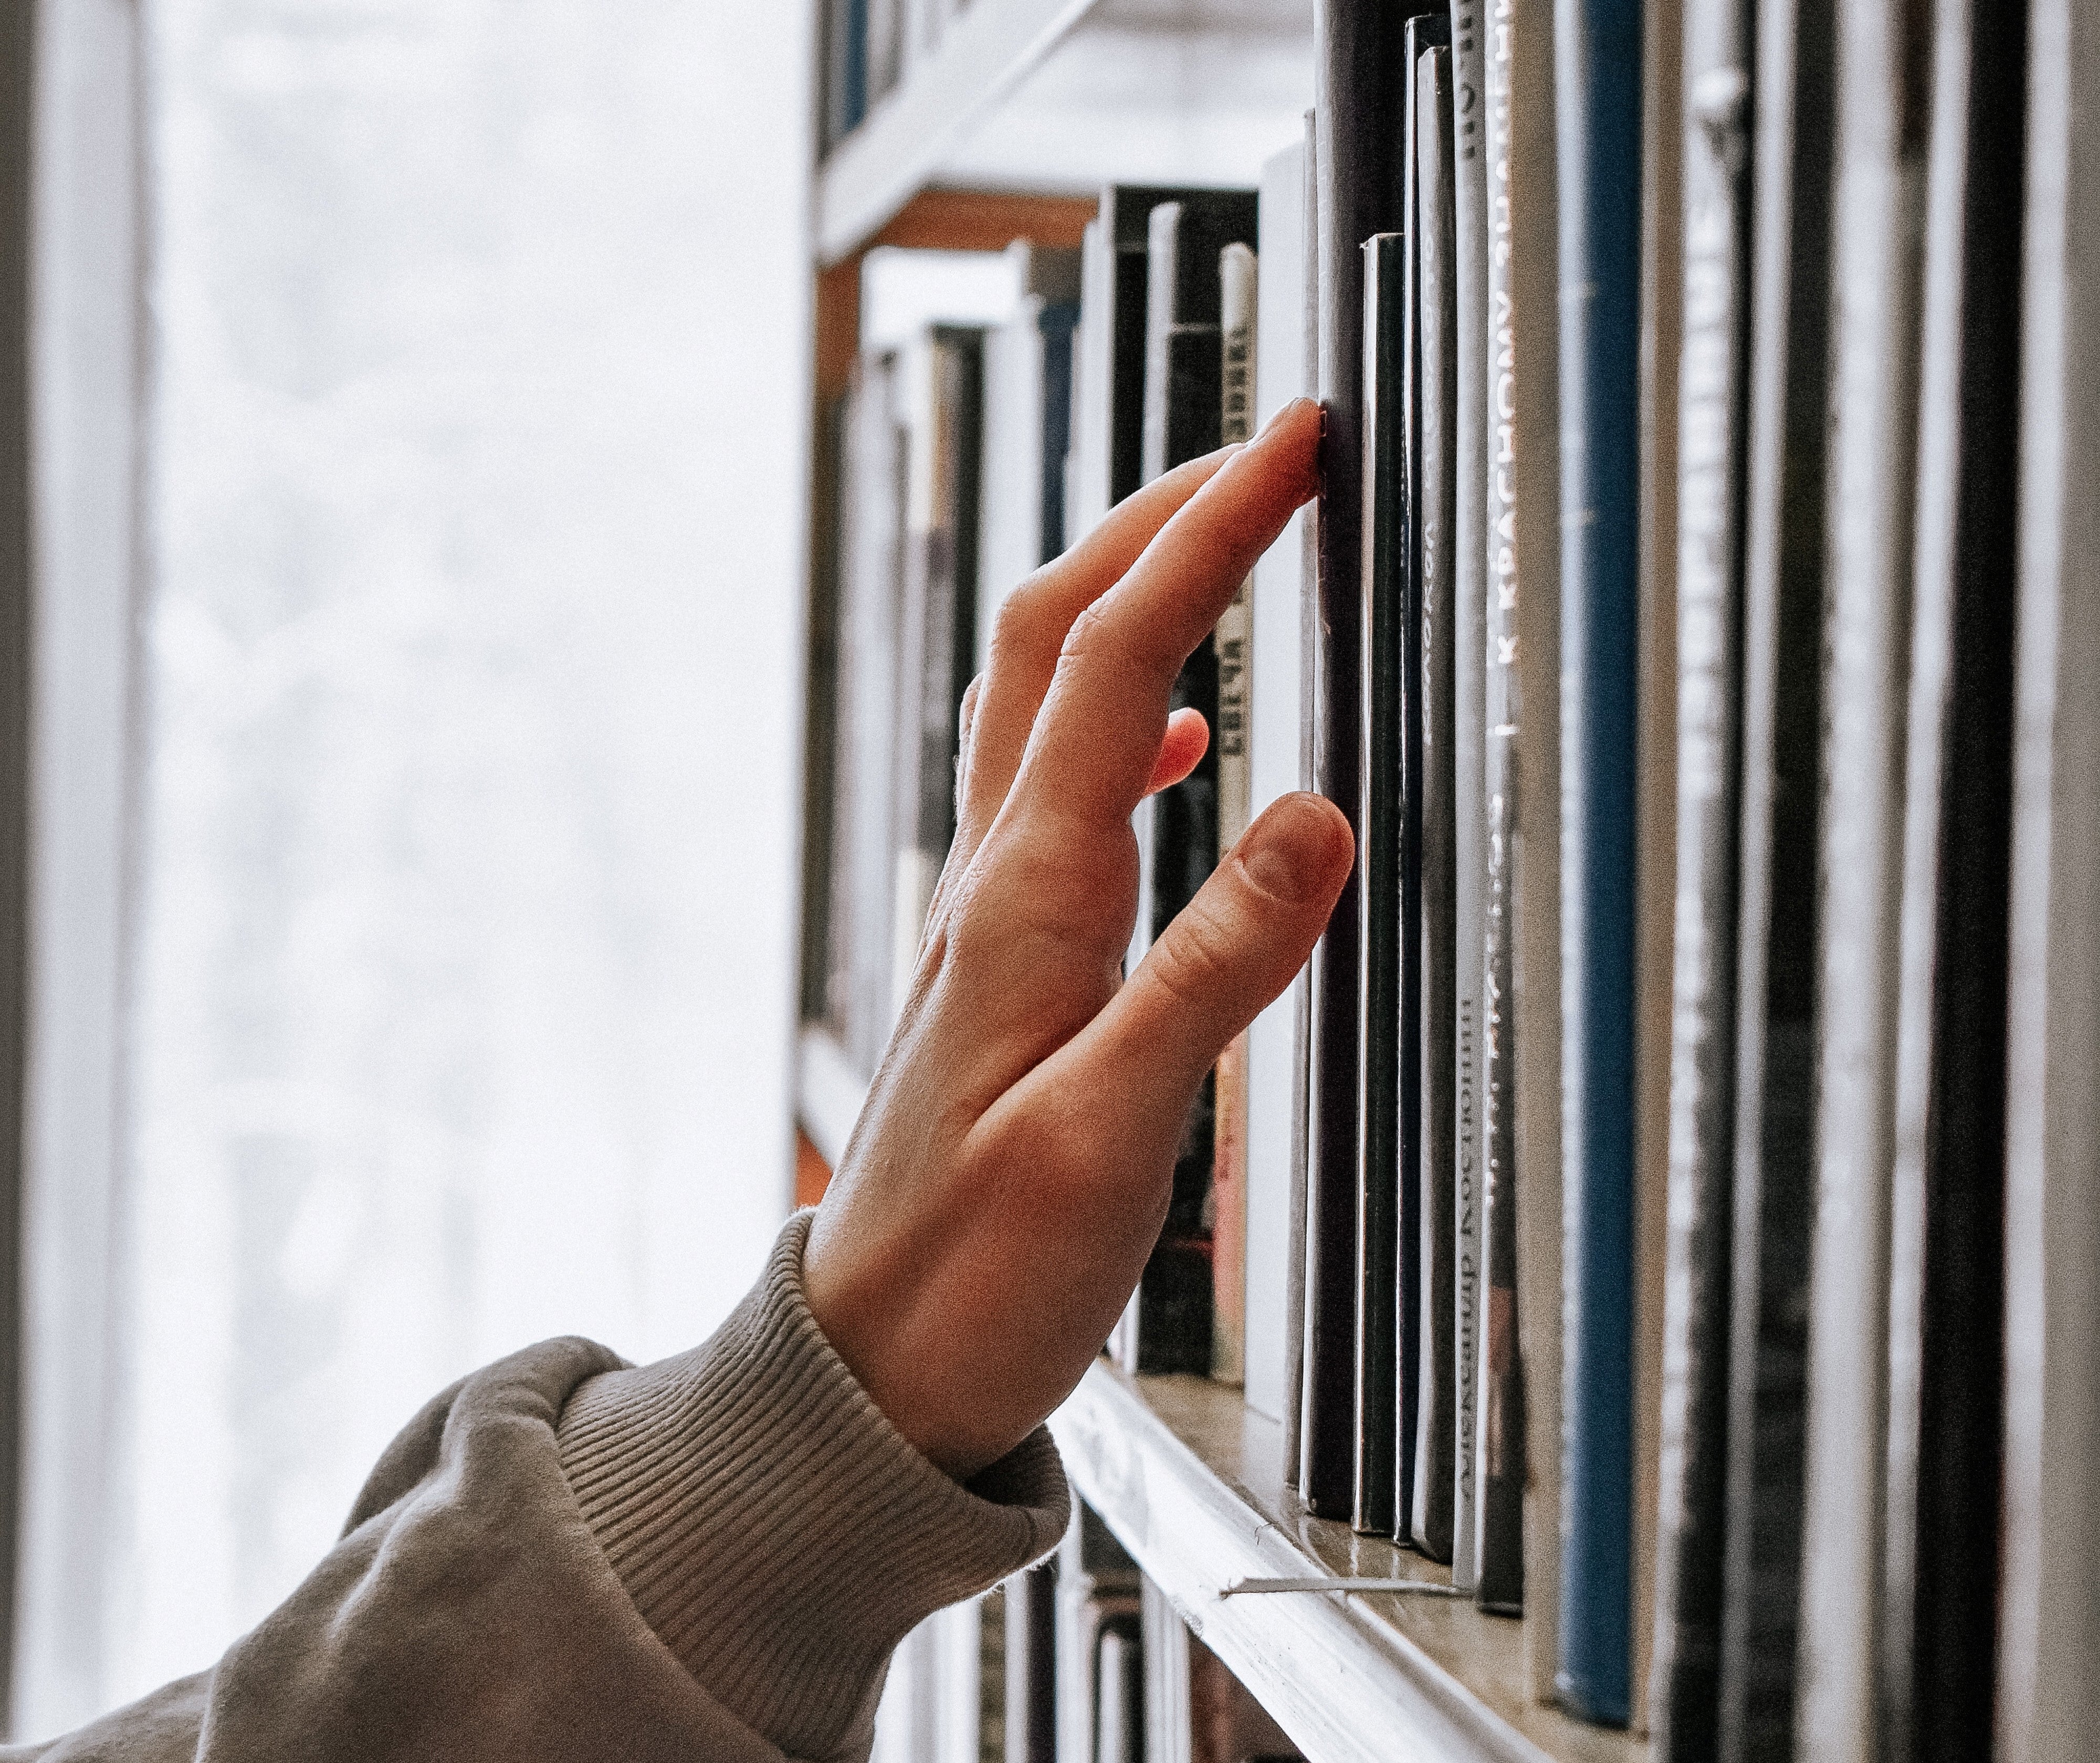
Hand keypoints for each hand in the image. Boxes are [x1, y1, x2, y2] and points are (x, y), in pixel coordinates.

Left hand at [802, 398, 1351, 1478]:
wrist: (874, 1366)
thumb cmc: (978, 1274)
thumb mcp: (1112, 1136)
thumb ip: (1213, 972)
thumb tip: (1312, 815)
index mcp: (1026, 899)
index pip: (1120, 659)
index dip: (1204, 533)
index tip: (1289, 445)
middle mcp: (996, 880)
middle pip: (1057, 637)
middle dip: (1158, 519)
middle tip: (1263, 452)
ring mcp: (993, 913)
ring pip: (1044, 698)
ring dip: (1129, 600)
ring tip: (1220, 547)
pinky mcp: (1006, 958)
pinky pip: (1054, 791)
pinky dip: (1122, 725)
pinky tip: (1180, 746)